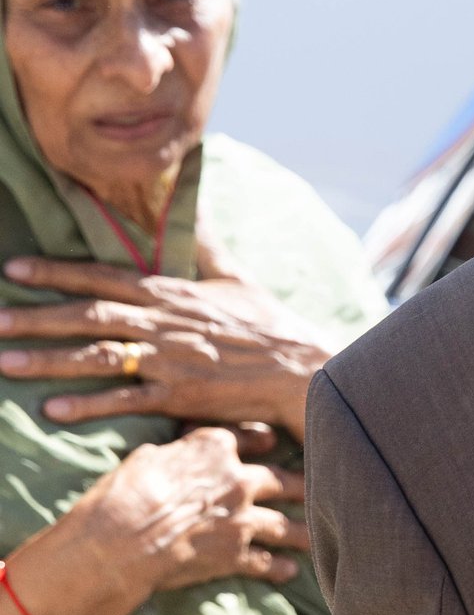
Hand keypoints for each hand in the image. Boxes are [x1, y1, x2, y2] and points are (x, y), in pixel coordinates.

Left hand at [0, 250, 333, 437]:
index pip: (105, 277)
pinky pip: (126, 400)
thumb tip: (193, 204)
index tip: (14, 267)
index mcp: (172, 293)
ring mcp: (170, 361)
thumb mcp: (237, 278)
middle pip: (89, 317)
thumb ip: (207, 245)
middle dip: (37, 316)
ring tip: (5, 362)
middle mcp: (164, 324)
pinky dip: (90, 405)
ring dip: (49, 361)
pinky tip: (54, 410)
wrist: (302, 369)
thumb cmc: (270, 325)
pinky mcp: (180, 396)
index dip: (58, 271)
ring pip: (98, 357)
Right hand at [75, 425, 307, 594]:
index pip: (245, 438)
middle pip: (278, 480)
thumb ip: (172, 454)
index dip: (259, 440)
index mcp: (214, 449)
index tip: (272, 442)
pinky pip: (265, 562)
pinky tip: (290, 572)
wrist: (119, 540)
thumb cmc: (120, 495)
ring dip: (302, 531)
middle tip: (316, 486)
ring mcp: (242, 518)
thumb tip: (172, 454)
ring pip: (283, 524)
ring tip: (318, 534)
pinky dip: (279, 568)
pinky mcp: (236, 553)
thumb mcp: (144, 459)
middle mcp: (238, 480)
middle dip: (298, 485)